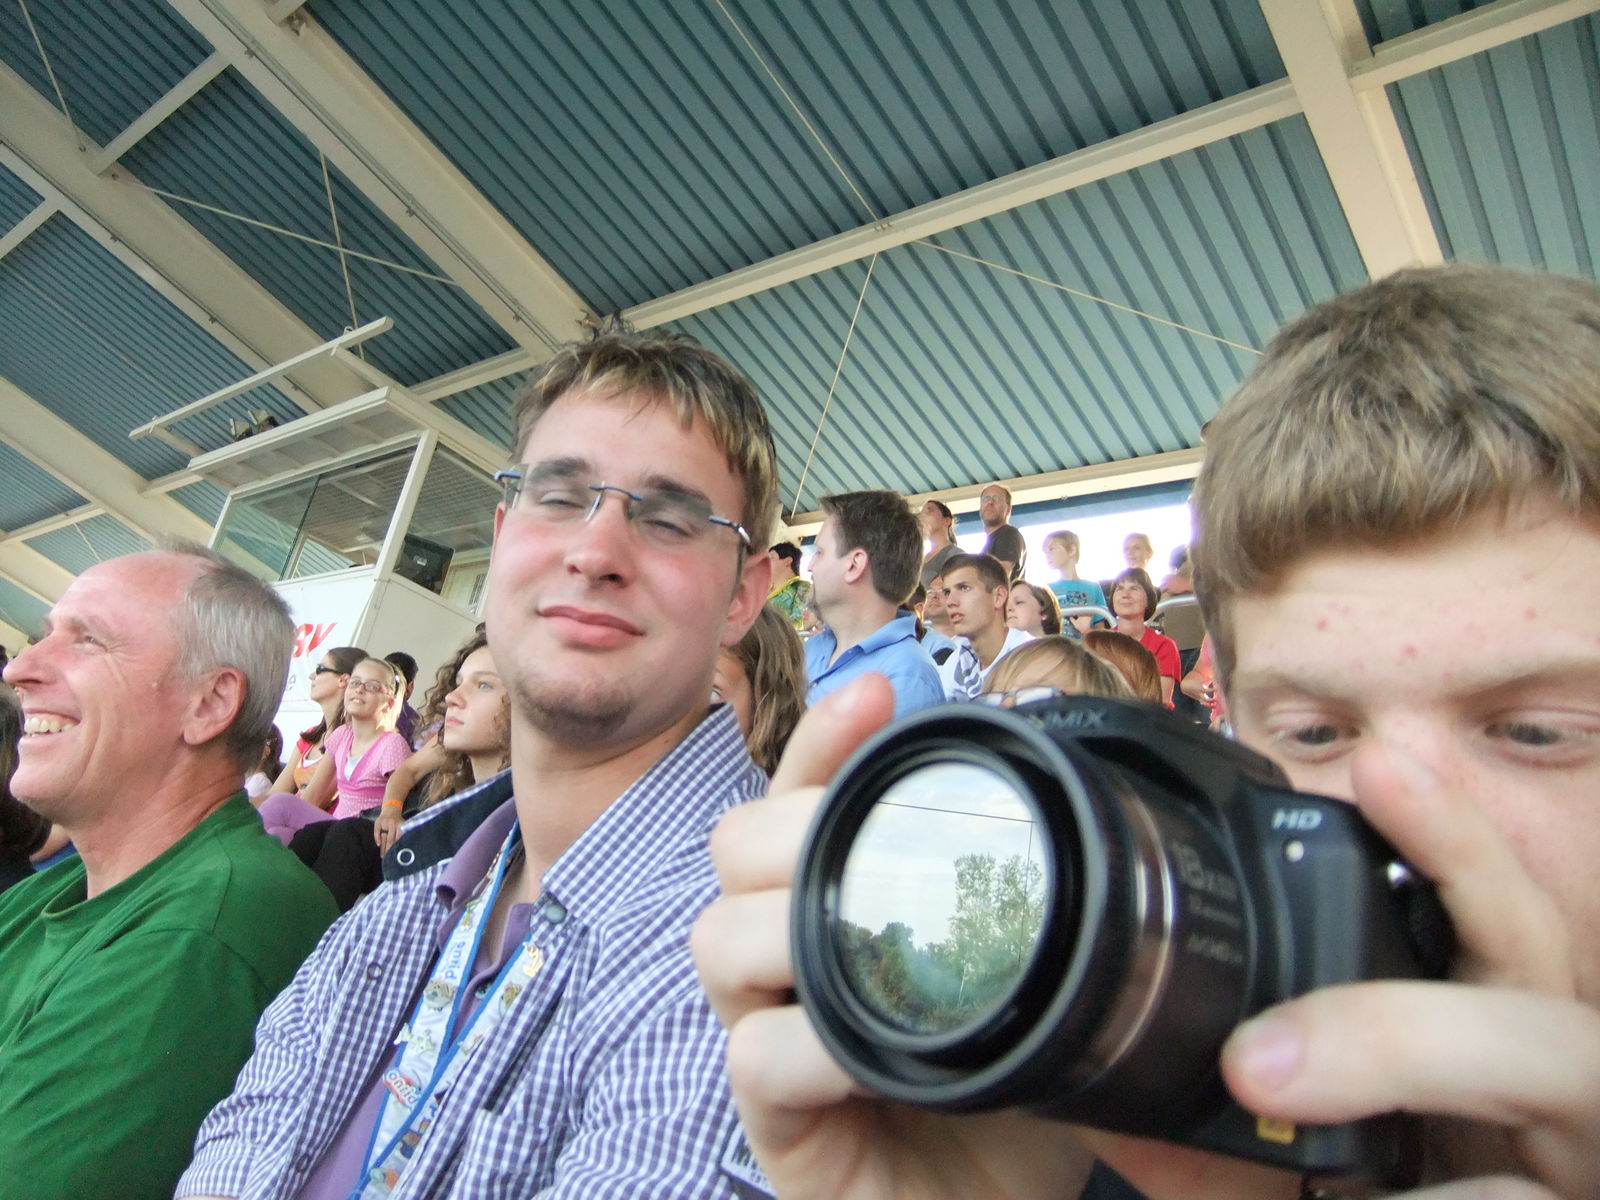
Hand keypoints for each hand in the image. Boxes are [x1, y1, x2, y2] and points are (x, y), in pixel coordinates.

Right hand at [373, 806, 401, 852]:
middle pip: (391, 839)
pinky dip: (377, 838)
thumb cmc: (397, 821)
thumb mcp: (402, 825)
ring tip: (382, 855)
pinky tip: (378, 845)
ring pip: (384, 837)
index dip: (397, 847)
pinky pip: (376, 831)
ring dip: (383, 847)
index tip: (396, 856)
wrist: (391, 808)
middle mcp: (393, 824)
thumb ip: (402, 834)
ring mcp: (385, 822)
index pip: (398, 839)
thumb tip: (403, 847)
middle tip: (387, 858)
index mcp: (400, 825)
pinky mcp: (378, 822)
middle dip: (389, 850)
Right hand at [695, 681, 1599, 1199]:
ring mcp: (776, 1038)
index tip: (882, 692)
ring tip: (865, 931)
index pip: (813, 794)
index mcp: (860, 907)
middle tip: (874, 831)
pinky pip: (757, 1057)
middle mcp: (798, 959)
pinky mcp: (776, 1126)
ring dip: (789, 923)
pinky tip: (863, 1048)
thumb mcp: (1055, 993)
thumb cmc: (1017, 1101)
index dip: (833, 736)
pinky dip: (809, 1043)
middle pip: (741, 846)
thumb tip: (1163, 822)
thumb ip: (1078, 916)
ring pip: (721, 938)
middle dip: (796, 820)